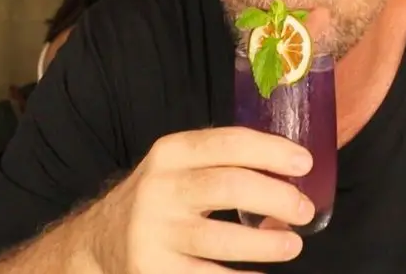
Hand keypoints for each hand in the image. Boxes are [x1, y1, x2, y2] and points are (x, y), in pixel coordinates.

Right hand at [92, 127, 314, 272]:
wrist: (100, 240)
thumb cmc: (160, 197)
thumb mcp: (178, 166)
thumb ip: (223, 162)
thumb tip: (290, 173)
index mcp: (171, 152)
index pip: (228, 143)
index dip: (271, 151)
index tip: (305, 163)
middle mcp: (159, 188)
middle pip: (229, 187)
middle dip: (275, 198)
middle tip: (304, 210)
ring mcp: (154, 233)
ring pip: (220, 238)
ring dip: (265, 243)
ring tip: (293, 244)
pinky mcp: (153, 271)